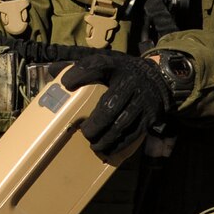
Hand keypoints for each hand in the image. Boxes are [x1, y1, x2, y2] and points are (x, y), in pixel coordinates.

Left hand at [58, 52, 174, 155]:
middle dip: (95, 122)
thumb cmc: (124, 73)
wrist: (161, 78)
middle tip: (84, 132)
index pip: (97, 66)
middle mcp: (131, 83)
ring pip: (122, 123)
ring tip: (93, 144)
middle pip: (111, 104)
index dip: (80, 74)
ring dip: (106, 137)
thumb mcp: (106, 64)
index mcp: (116, 66)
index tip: (66, 84)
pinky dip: (119, 144)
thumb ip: (80, 68)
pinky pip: (134, 133)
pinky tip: (108, 149)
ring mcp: (142, 101)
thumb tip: (52, 71)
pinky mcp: (151, 115)